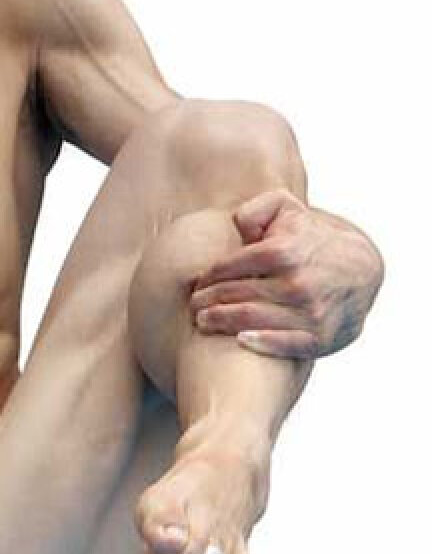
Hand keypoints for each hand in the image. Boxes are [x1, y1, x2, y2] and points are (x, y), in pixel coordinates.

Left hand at [188, 188, 384, 358]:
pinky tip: (240, 340)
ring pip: (250, 320)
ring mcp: (310, 313)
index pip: (228, 268)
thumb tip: (239, 228)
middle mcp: (297, 283)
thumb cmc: (310, 238)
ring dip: (220, 322)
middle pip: (234, 295)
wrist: (360, 271)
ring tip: (202, 322)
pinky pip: (285, 345)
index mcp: (284, 251)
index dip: (207, 277)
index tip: (196, 284)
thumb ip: (257, 209)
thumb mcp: (286, 208)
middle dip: (206, 301)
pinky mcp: (321, 338)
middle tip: (193, 306)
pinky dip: (260, 343)